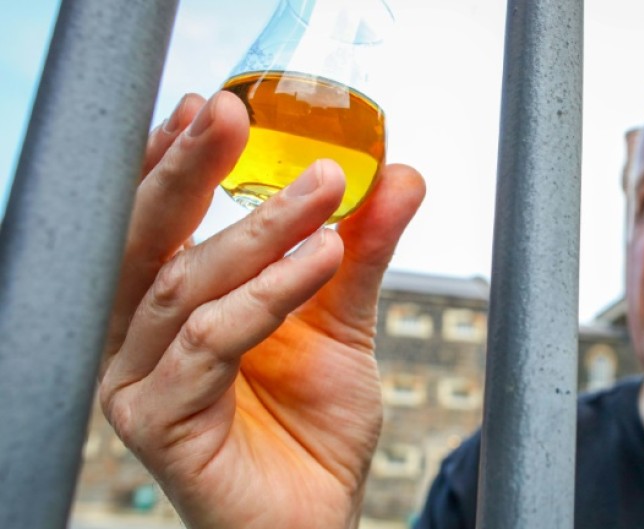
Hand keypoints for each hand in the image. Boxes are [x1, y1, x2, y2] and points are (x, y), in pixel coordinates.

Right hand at [97, 91, 425, 528]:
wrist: (316, 516)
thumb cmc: (313, 427)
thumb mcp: (342, 319)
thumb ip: (361, 248)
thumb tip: (399, 173)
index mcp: (171, 308)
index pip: (157, 220)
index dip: (174, 160)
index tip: (209, 106)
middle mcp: (140, 338)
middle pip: (149, 238)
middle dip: (188, 169)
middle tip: (228, 113)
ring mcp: (138, 381)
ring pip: (187, 284)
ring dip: (259, 230)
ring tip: (323, 192)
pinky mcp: (156, 422)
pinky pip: (211, 340)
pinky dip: (269, 294)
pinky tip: (321, 260)